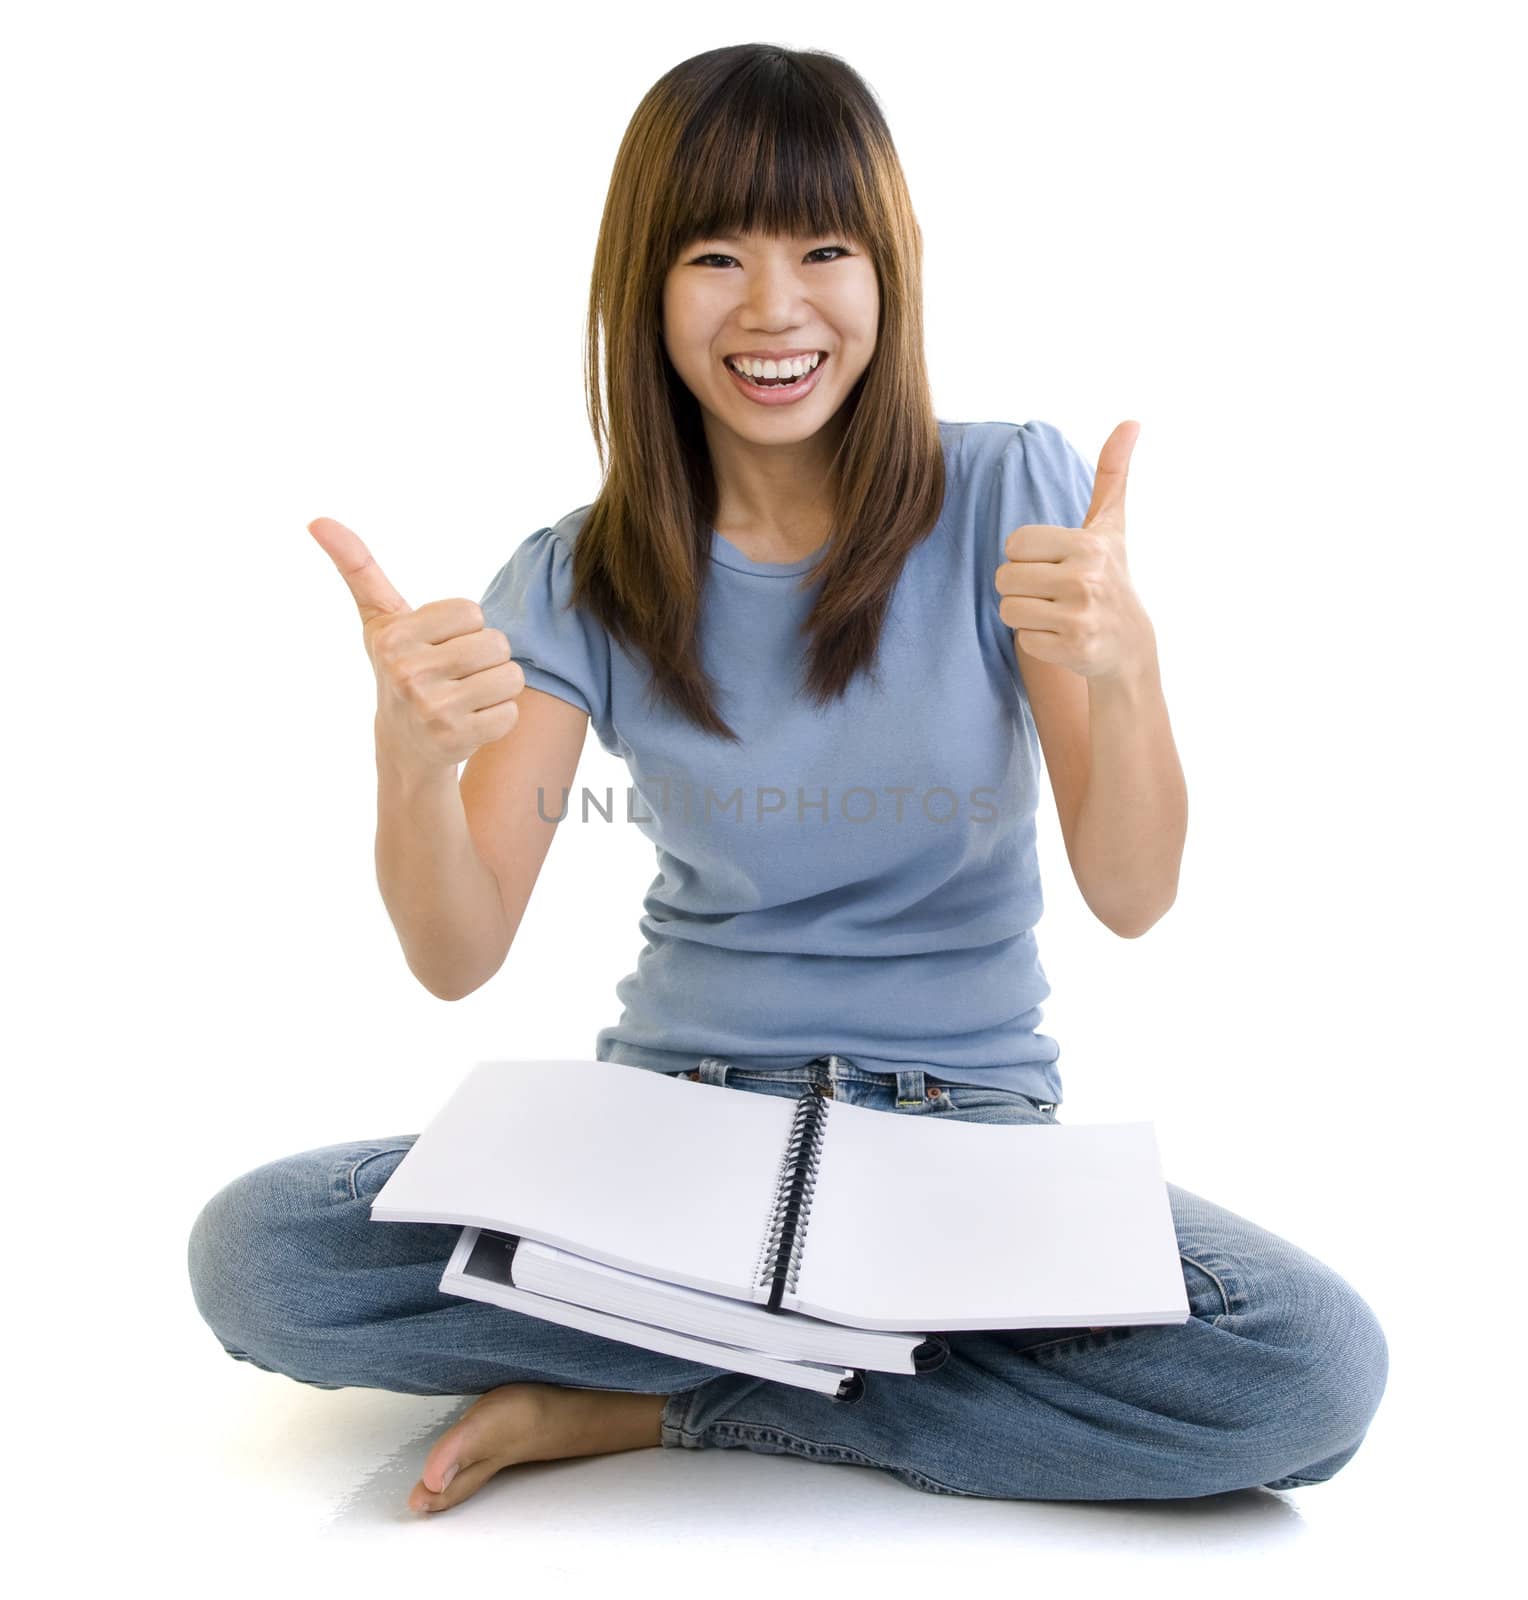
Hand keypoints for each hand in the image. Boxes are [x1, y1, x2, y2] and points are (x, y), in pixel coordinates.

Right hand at [307, 516, 524, 772]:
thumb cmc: (399, 667)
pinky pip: (510, 713)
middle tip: (456, 675)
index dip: (465, 628)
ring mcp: (431, 709)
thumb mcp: (378, 619)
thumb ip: (358, 567)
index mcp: (393, 637)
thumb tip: (317, 519)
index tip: (440, 645)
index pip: (472, 612)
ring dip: (497, 687)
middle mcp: (408, 672)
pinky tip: (470, 722)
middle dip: (486, 657)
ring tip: (466, 696)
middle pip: (497, 643)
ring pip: (510, 677)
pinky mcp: (456, 739)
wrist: (404, 746)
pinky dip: (499, 718)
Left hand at [994, 420, 1153, 680]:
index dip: (1026, 556)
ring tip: (1055, 613)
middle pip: (1005, 577)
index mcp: (1088, 544)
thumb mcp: (1111, 525)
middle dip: (1021, 587)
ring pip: (1008, 609)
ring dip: (1024, 614)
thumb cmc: (1110, 576)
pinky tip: (1061, 636)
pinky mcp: (1072, 649)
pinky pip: (1022, 639)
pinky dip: (1036, 640)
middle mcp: (1086, 579)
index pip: (1015, 544)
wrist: (1129, 644)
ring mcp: (1080, 616)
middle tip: (1052, 593)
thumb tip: (1131, 421)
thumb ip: (1113, 473)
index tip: (1053, 563)